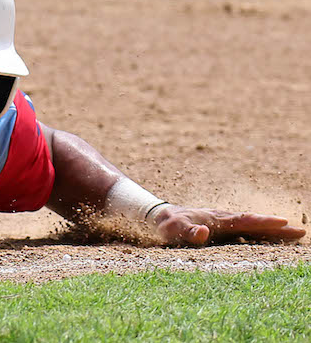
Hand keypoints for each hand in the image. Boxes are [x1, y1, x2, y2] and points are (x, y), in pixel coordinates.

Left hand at [154, 205, 306, 244]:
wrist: (163, 218)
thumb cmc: (169, 225)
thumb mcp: (175, 229)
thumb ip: (189, 232)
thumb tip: (202, 232)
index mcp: (217, 219)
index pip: (244, 220)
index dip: (263, 221)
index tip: (283, 222)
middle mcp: (225, 220)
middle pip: (255, 223)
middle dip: (277, 227)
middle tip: (301, 231)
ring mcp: (225, 225)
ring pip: (253, 228)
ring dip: (272, 231)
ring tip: (294, 235)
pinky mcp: (223, 231)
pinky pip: (246, 233)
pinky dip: (260, 235)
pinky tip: (270, 242)